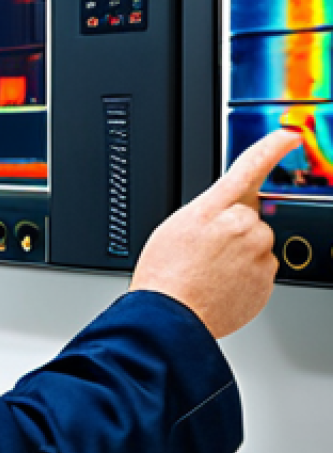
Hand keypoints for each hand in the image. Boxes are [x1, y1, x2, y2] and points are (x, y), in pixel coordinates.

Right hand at [130, 129, 302, 338]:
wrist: (171, 316)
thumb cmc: (165, 276)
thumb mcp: (176, 229)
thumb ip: (209, 214)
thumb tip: (230, 215)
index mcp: (212, 209)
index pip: (248, 168)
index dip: (271, 147)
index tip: (287, 136)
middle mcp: (241, 227)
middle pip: (249, 218)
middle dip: (234, 231)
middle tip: (206, 253)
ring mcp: (257, 253)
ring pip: (256, 245)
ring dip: (240, 255)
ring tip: (211, 273)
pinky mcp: (267, 278)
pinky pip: (260, 270)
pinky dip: (245, 277)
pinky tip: (221, 285)